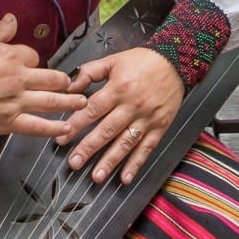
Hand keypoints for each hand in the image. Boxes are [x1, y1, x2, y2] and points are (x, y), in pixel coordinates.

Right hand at [0, 13, 86, 138]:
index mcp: (12, 57)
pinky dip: (53, 128)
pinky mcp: (8, 123)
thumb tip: (12, 19)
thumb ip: (0, 30)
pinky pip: (37, 127)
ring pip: (51, 102)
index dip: (33, 59)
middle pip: (51, 79)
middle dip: (65, 81)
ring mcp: (16, 102)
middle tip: (75, 84)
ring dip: (70, 103)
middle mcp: (19, 79)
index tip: (31, 64)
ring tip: (83, 103)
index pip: (34, 56)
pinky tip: (66, 129)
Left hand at [55, 46, 183, 184]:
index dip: (77, 124)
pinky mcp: (160, 127)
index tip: (62, 138)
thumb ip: (90, 72)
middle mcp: (131, 105)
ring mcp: (147, 118)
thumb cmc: (142, 61)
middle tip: (74, 163)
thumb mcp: (113, 60)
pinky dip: (136, 164)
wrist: (176, 61)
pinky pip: (146, 148)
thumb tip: (69, 88)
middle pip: (107, 130)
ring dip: (110, 161)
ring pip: (125, 143)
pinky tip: (125, 178)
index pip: (93, 109)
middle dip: (88, 148)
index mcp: (118, 88)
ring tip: (96, 177)